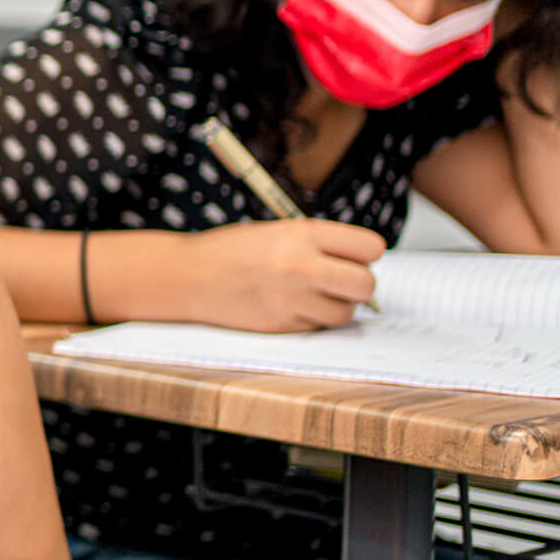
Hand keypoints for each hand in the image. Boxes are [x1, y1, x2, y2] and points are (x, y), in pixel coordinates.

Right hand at [178, 218, 382, 331]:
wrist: (188, 277)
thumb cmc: (231, 251)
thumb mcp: (278, 232)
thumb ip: (319, 245)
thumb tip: (361, 264)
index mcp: (302, 234)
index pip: (370, 247)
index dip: (365, 254)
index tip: (353, 257)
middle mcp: (301, 266)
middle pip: (366, 285)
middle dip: (359, 285)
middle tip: (340, 281)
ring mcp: (292, 299)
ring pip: (346, 313)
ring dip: (336, 306)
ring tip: (311, 295)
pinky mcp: (282, 325)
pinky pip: (318, 327)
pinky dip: (310, 319)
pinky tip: (288, 305)